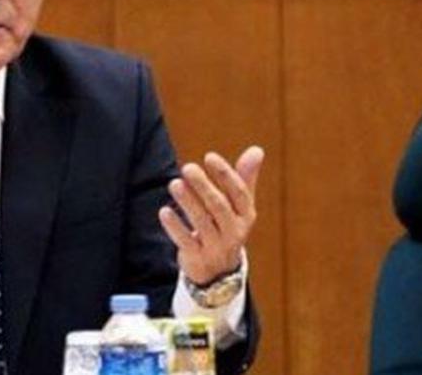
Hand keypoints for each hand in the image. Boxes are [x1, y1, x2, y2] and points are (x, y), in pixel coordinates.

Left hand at [158, 145, 264, 284]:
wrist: (219, 271)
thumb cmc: (227, 226)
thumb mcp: (239, 206)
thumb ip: (245, 178)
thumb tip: (257, 150)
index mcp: (245, 215)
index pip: (239, 193)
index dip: (225, 174)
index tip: (210, 157)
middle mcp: (233, 231)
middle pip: (219, 207)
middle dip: (204, 186)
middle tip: (188, 167)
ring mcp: (215, 246)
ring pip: (201, 222)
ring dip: (187, 202)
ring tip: (174, 183)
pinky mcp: (197, 257)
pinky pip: (186, 241)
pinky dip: (175, 227)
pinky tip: (164, 211)